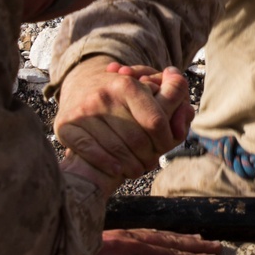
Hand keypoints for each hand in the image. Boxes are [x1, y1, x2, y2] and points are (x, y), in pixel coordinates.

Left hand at [53, 228, 222, 254]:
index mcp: (136, 253)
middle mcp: (131, 240)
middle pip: (169, 242)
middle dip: (193, 245)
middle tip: (216, 246)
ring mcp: (121, 237)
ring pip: (158, 235)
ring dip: (180, 238)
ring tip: (198, 239)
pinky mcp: (111, 238)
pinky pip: (146, 234)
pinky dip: (162, 235)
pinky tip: (162, 237)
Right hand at [55, 58, 192, 178]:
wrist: (81, 88)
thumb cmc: (123, 97)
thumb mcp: (149, 91)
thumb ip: (174, 102)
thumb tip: (188, 111)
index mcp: (127, 85)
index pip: (156, 122)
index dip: (164, 141)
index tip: (163, 148)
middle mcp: (104, 96)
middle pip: (137, 141)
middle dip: (148, 156)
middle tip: (149, 162)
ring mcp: (83, 111)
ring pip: (116, 150)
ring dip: (131, 165)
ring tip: (136, 168)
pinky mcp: (66, 126)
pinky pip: (90, 152)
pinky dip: (108, 164)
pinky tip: (117, 169)